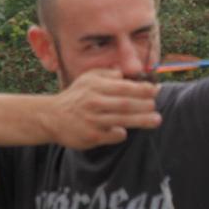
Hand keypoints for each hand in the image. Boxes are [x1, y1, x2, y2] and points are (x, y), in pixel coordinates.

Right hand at [45, 69, 160, 148]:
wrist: (52, 117)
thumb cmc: (76, 97)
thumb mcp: (88, 79)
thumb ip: (107, 73)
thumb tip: (125, 72)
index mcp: (95, 86)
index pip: (124, 87)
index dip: (142, 89)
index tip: (155, 91)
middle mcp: (94, 102)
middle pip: (126, 104)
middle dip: (145, 105)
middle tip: (156, 106)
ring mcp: (92, 120)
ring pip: (122, 120)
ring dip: (141, 120)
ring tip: (156, 120)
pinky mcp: (91, 136)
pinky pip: (112, 135)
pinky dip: (121, 133)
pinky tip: (124, 131)